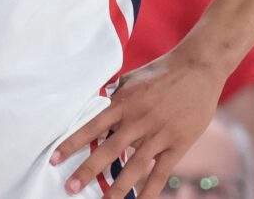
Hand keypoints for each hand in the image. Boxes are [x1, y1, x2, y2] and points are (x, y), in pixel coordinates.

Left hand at [51, 53, 225, 198]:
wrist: (199, 66)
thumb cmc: (160, 71)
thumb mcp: (129, 79)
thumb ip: (111, 95)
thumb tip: (91, 106)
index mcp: (123, 103)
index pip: (91, 126)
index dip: (72, 143)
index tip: (55, 159)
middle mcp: (138, 120)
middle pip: (109, 150)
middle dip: (88, 171)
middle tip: (71, 187)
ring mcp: (159, 133)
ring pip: (134, 165)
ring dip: (118, 187)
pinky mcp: (178, 143)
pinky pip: (162, 171)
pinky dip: (150, 189)